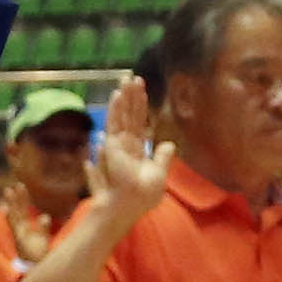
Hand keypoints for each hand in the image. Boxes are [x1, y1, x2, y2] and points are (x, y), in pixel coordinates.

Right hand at [86, 75, 164, 219]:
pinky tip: (118, 93)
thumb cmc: (142, 196)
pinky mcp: (112, 145)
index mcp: (136, 150)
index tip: (142, 91)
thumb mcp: (159, 174)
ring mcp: (117, 143)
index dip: (140, 106)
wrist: (129, 205)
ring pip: (122, 114)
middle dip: (132, 96)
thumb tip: (170, 144)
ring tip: (127, 78)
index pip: (139, 122)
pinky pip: (114, 122)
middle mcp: (125, 144)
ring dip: (125, 96)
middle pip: (130, 114)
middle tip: (133, 76)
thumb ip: (163, 158)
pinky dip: (116, 107)